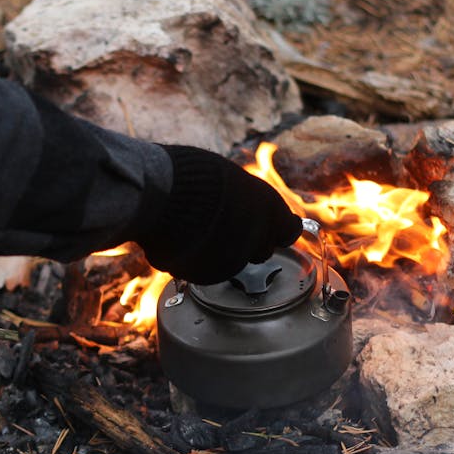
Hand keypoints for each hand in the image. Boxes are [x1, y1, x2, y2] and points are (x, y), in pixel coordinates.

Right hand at [131, 145, 302, 284]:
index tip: (273, 228)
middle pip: (262, 251)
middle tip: (227, 228)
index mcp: (269, 210)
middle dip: (249, 243)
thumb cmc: (194, 177)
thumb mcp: (232, 179)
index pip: (290, 231)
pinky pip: (207, 270)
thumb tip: (245, 204)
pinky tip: (186, 243)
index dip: (279, 230)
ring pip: (234, 263)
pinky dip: (199, 261)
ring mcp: (233, 261)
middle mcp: (257, 238)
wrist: (163, 196)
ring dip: (223, 253)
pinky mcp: (207, 276)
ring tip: (200, 233)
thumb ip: (247, 199)